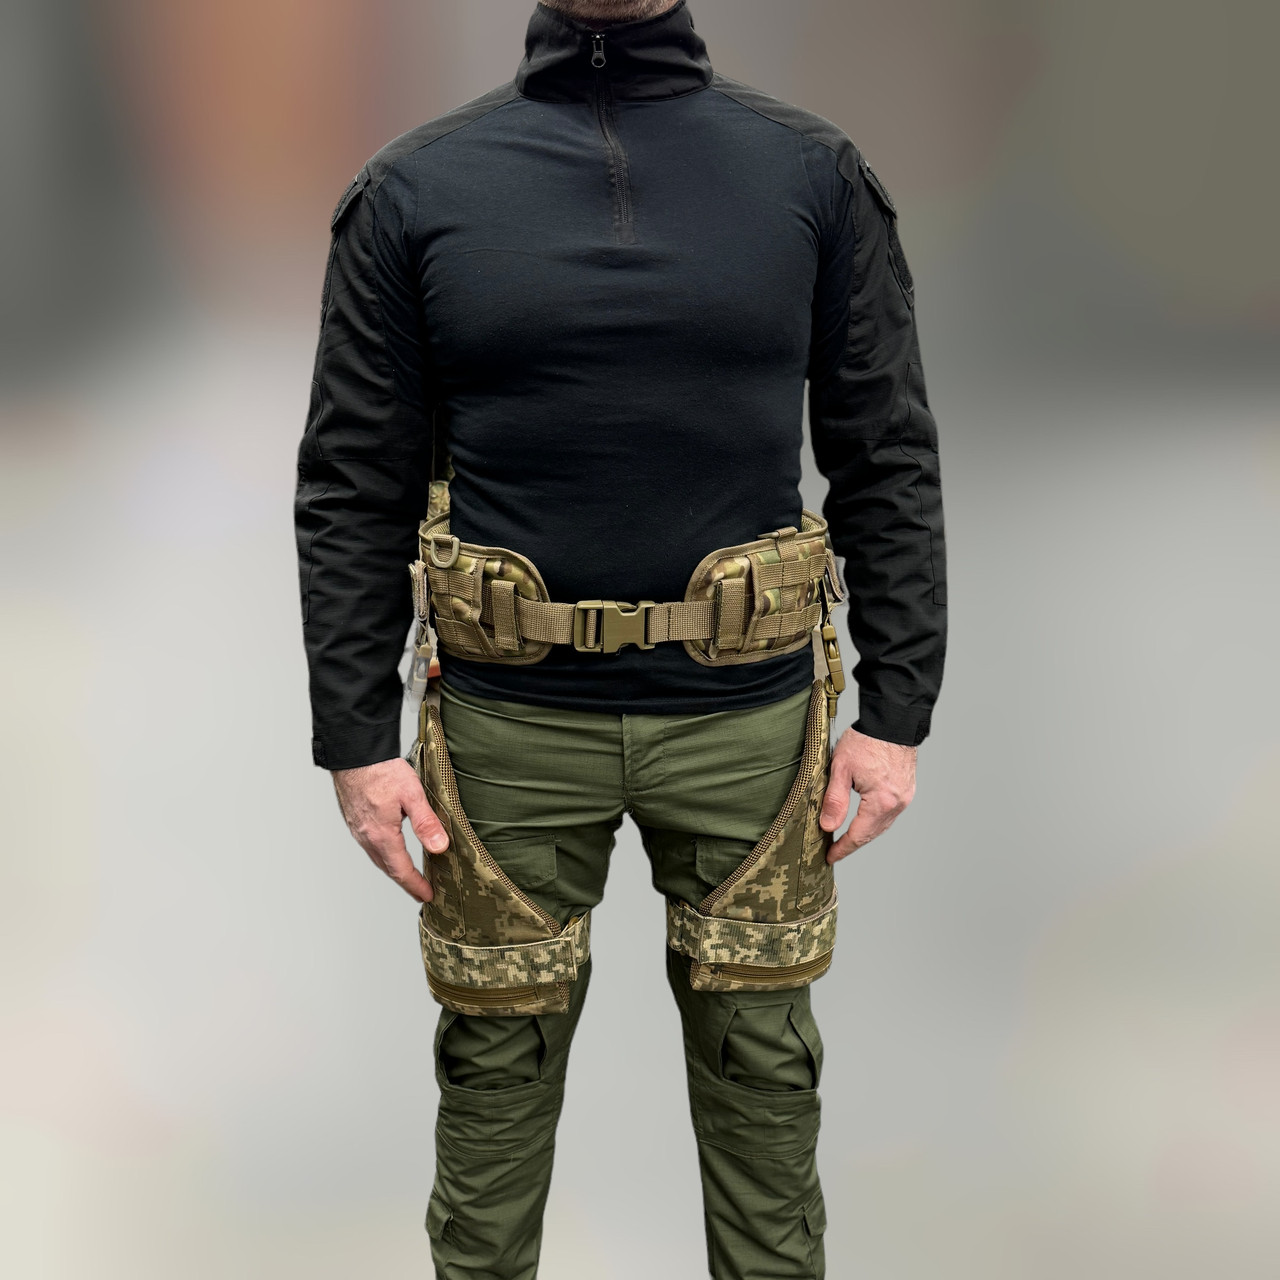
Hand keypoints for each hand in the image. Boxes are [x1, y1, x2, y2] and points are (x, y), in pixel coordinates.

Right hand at [331, 758, 449, 901]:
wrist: (353, 754)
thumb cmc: (381, 770)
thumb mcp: (412, 795)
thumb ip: (426, 823)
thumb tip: (440, 848)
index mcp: (381, 835)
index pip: (401, 870)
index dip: (416, 886)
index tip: (427, 896)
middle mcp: (366, 837)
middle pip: (387, 868)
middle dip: (405, 882)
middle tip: (421, 891)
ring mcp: (357, 829)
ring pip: (377, 857)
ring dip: (393, 869)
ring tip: (407, 875)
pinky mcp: (354, 819)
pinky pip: (369, 845)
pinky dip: (383, 855)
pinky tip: (389, 849)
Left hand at [819, 728, 916, 862]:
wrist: (892, 721)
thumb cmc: (866, 741)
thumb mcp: (841, 768)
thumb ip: (835, 800)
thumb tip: (827, 826)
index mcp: (880, 802)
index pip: (858, 835)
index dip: (843, 848)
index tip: (830, 857)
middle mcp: (897, 803)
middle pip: (872, 833)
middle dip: (853, 844)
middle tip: (835, 851)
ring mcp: (905, 797)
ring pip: (882, 824)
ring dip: (865, 833)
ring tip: (847, 839)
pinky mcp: (907, 789)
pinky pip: (890, 813)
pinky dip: (876, 821)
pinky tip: (866, 820)